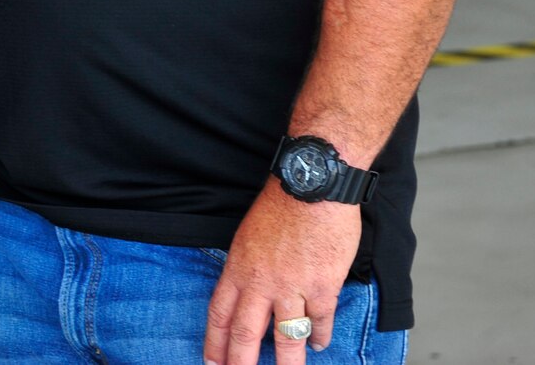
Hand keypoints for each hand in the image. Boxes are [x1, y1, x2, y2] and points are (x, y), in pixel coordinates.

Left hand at [203, 185, 362, 363]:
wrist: (311, 187)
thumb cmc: (279, 207)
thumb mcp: (247, 236)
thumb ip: (246, 268)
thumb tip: (247, 294)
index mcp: (238, 268)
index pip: (220, 313)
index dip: (215, 342)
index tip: (212, 362)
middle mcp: (261, 282)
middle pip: (246, 333)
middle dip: (240, 363)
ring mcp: (292, 287)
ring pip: (285, 338)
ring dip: (287, 363)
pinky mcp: (322, 287)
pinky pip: (320, 322)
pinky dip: (320, 337)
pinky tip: (319, 345)